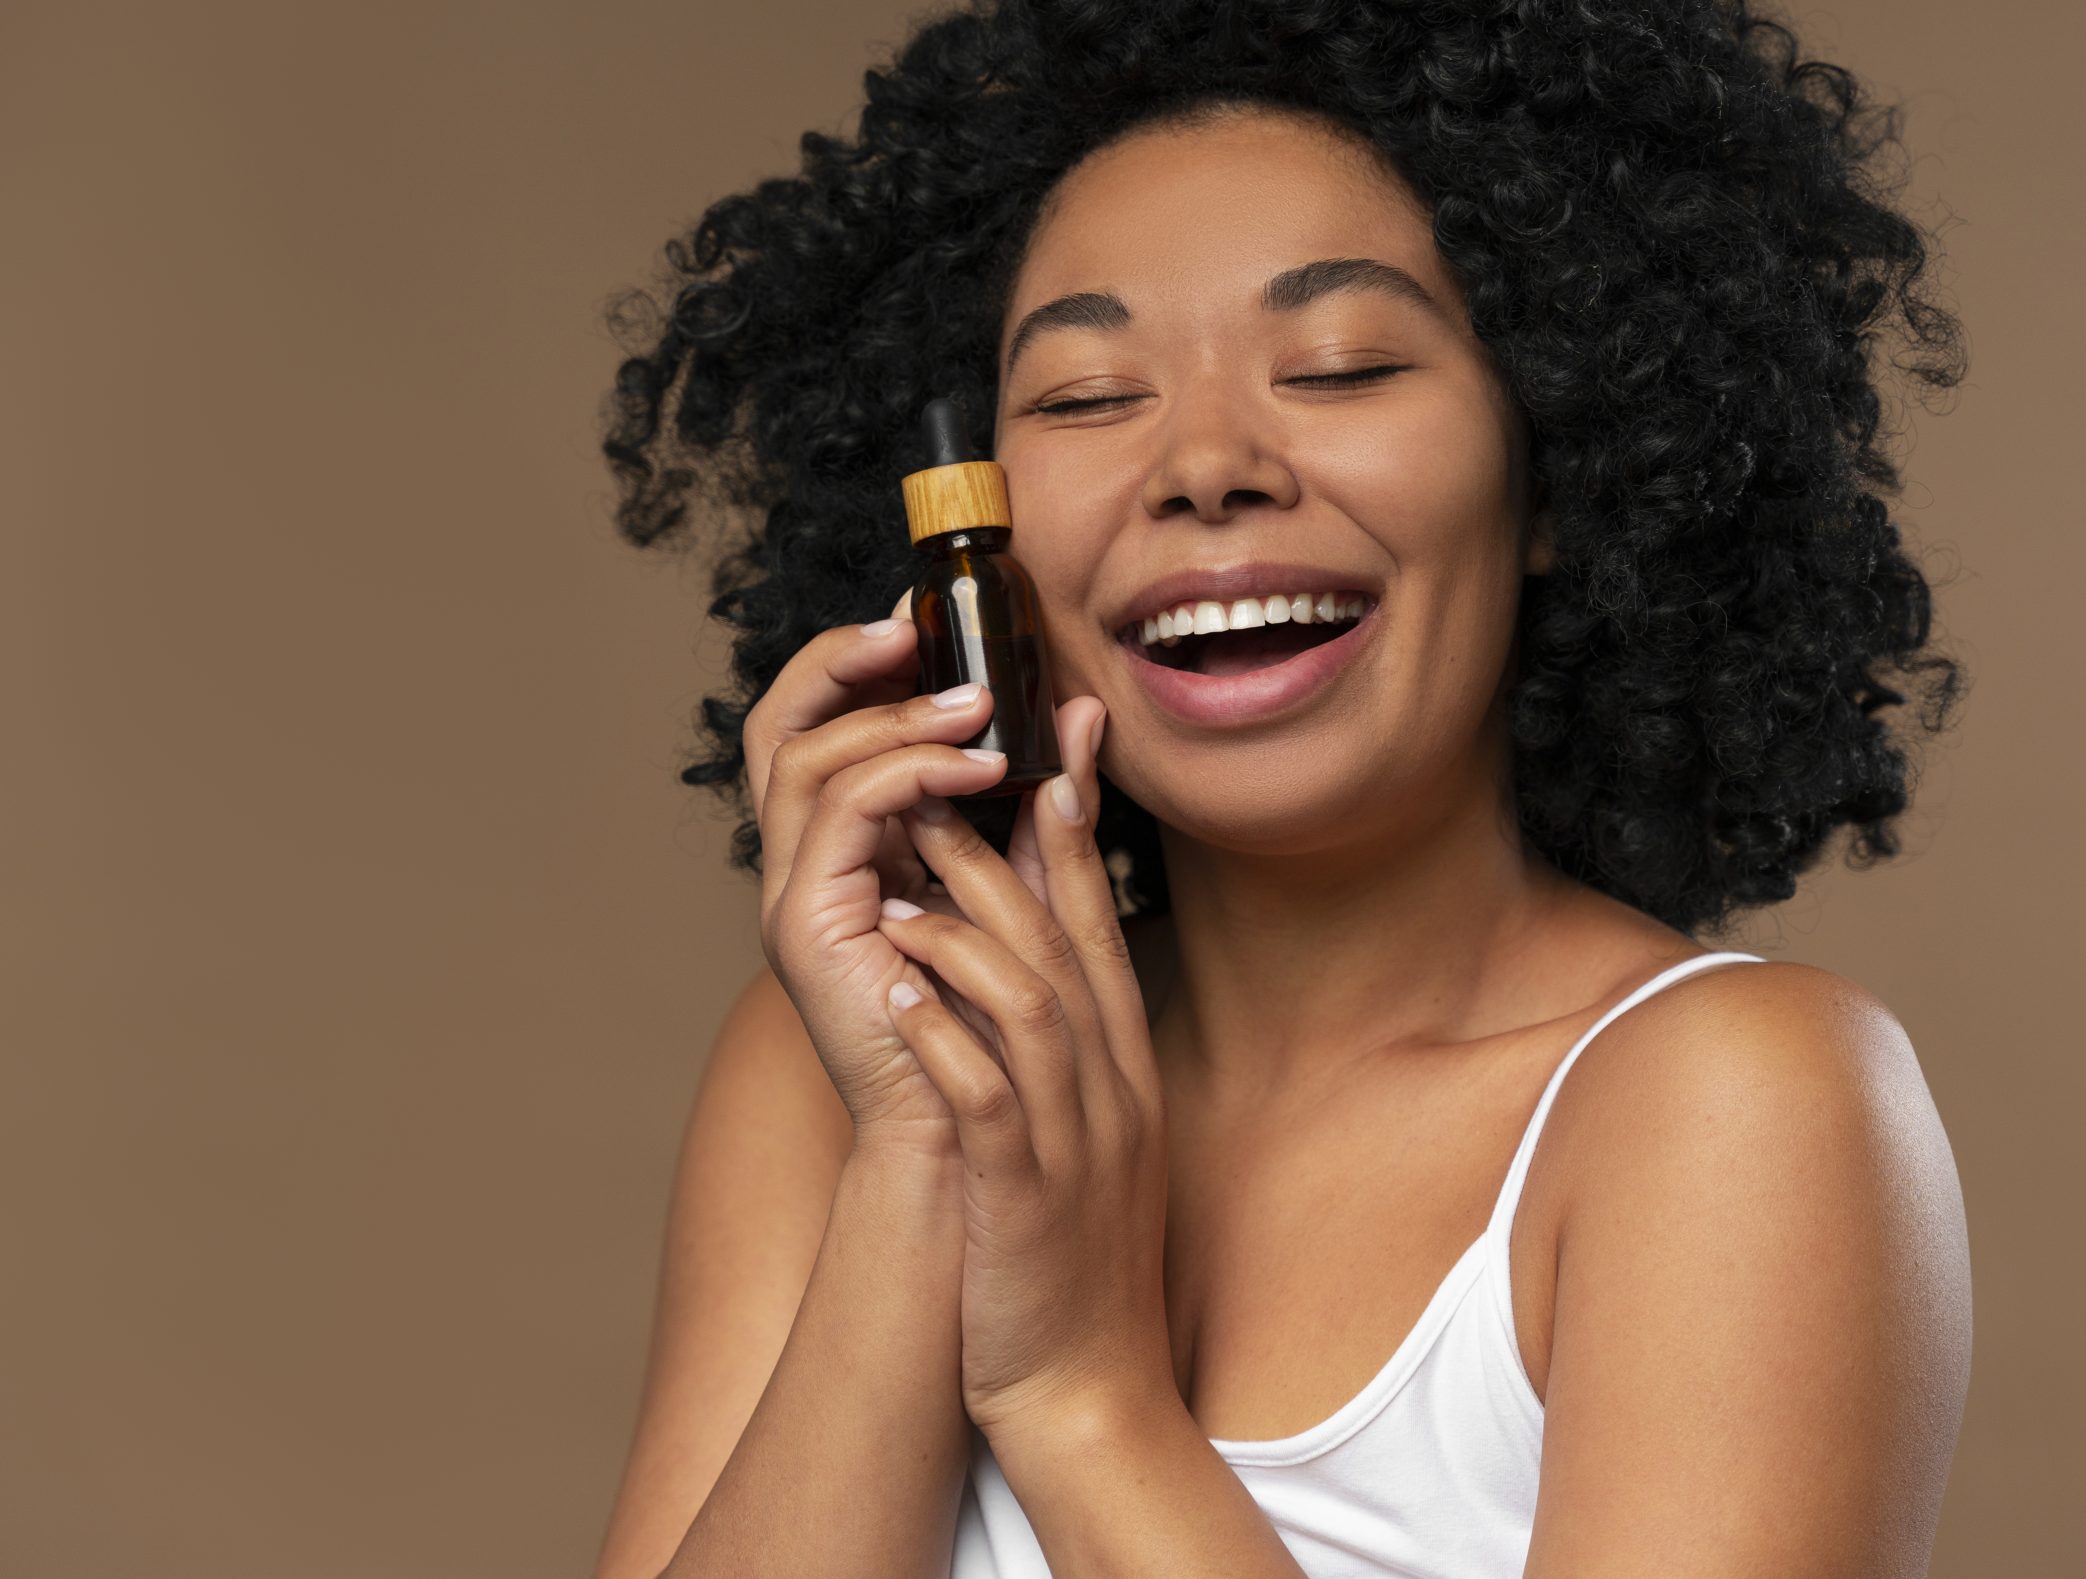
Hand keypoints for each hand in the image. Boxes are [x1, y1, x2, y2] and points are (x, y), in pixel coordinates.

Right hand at [742, 587, 1021, 1149]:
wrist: (978, 1129)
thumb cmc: (1002, 1019)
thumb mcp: (1030, 881)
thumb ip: (1047, 799)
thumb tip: (1085, 708)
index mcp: (847, 848)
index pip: (818, 727)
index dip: (854, 665)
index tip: (924, 622)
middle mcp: (805, 864)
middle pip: (777, 726)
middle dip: (840, 663)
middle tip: (916, 630)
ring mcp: (794, 894)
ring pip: (804, 758)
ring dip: (894, 718)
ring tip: (978, 712)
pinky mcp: (805, 924)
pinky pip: (838, 813)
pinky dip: (907, 774)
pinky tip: (977, 773)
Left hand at [871, 699, 1177, 1439]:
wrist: (1090, 1392)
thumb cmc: (1069, 1260)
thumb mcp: (1088, 1140)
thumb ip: (1068, 1053)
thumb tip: (1024, 974)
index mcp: (1125, 1070)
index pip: (1099, 931)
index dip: (1073, 839)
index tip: (1043, 759)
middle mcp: (1112, 1090)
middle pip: (1066, 943)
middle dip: (1008, 856)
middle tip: (944, 786)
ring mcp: (1075, 1140)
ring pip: (1031, 1001)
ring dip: (967, 934)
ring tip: (902, 883)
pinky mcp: (1026, 1194)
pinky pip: (987, 1094)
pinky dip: (942, 1034)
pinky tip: (894, 991)